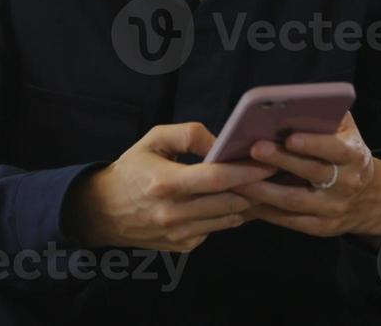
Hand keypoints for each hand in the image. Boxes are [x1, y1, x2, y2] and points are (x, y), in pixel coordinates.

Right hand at [70, 122, 275, 252]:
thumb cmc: (133, 169)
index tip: (269, 162)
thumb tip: (220, 143)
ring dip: (248, 203)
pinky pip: (217, 230)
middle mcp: (172, 213)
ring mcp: (178, 234)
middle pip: (228, 202)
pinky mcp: (182, 247)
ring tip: (265, 186)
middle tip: (276, 173)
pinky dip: (230, 216)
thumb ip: (188, 134)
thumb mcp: (153, 139)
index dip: (246, 171)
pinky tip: (238, 201)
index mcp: (164, 183)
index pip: (215, 179)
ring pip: (228, 219)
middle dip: (256, 187)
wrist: (104, 211)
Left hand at [231, 111, 380, 248]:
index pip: (335, 150)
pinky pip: (288, 220)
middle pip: (311, 173)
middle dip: (281, 160)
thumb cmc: (346, 153)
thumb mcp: (347, 133)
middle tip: (254, 149)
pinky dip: (264, 210)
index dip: (313, 144)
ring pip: (294, 201)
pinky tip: (243, 200)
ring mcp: (332, 208)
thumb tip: (293, 104)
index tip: (290, 137)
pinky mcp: (319, 227)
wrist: (369, 198)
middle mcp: (346, 184)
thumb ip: (327, 118)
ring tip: (236, 177)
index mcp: (354, 156)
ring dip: (263, 190)